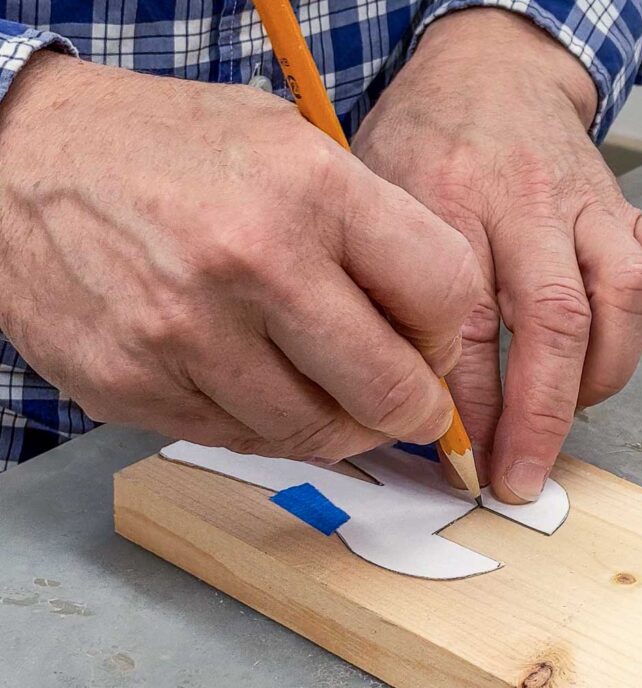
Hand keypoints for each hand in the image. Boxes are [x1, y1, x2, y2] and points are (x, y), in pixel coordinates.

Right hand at [0, 52, 482, 459]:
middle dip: (414, 410)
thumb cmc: (165, 147)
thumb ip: (369, 225)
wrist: (14, 159)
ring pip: (316, 434)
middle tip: (409, 404)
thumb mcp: (287, 141)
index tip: (430, 341)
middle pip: (388, 389)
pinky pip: (242, 441)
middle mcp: (250, 264)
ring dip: (343, 427)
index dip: (447, 332)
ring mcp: (185, 335)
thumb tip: (430, 320)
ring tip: (334, 395)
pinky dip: (269, 426)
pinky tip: (262, 385)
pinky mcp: (133, 388)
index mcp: (309, 189)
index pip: (442, 292)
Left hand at [353, 9, 641, 502]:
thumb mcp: (374, 196)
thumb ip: (385, 282)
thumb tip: (403, 392)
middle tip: (522, 474)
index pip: (465, 317)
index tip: (462, 458)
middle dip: (543, 413)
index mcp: (450, 195)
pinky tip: (623, 346)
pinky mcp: (631, 208)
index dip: (468, 402)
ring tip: (568, 407)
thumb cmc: (425, 141)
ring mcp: (591, 203)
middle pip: (555, 315)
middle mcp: (529, 201)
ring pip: (628, 294)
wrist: (488, 70)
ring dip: (604, 373)